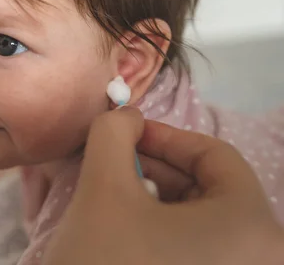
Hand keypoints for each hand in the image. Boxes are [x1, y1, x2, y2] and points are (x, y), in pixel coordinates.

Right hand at [43, 107, 283, 264]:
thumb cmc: (102, 262)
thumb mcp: (103, 186)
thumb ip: (114, 133)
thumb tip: (126, 116)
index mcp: (253, 228)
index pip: (216, 157)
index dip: (167, 136)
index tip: (128, 134)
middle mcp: (263, 257)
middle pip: (213, 190)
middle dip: (161, 167)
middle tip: (117, 162)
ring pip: (206, 221)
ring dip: (161, 198)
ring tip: (119, 195)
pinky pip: (201, 250)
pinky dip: (167, 231)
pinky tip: (132, 231)